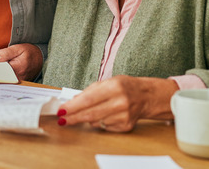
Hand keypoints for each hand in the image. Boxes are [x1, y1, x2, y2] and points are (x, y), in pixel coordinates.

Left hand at [0, 43, 42, 80]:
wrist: (41, 58)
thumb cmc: (30, 52)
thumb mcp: (19, 48)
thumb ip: (6, 53)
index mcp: (17, 68)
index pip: (0, 71)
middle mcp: (18, 77)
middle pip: (1, 77)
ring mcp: (19, 81)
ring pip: (4, 79)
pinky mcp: (19, 83)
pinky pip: (8, 80)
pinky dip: (3, 76)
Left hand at [56, 76, 181, 131]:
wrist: (146, 96)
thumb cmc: (125, 86)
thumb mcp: (108, 82)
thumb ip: (90, 91)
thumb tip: (73, 102)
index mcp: (114, 87)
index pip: (88, 99)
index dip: (73, 106)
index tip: (62, 111)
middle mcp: (120, 102)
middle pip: (90, 113)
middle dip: (73, 117)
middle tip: (62, 120)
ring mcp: (124, 115)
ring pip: (96, 121)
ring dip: (86, 119)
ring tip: (85, 114)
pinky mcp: (126, 126)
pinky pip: (104, 126)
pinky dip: (99, 122)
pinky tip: (104, 115)